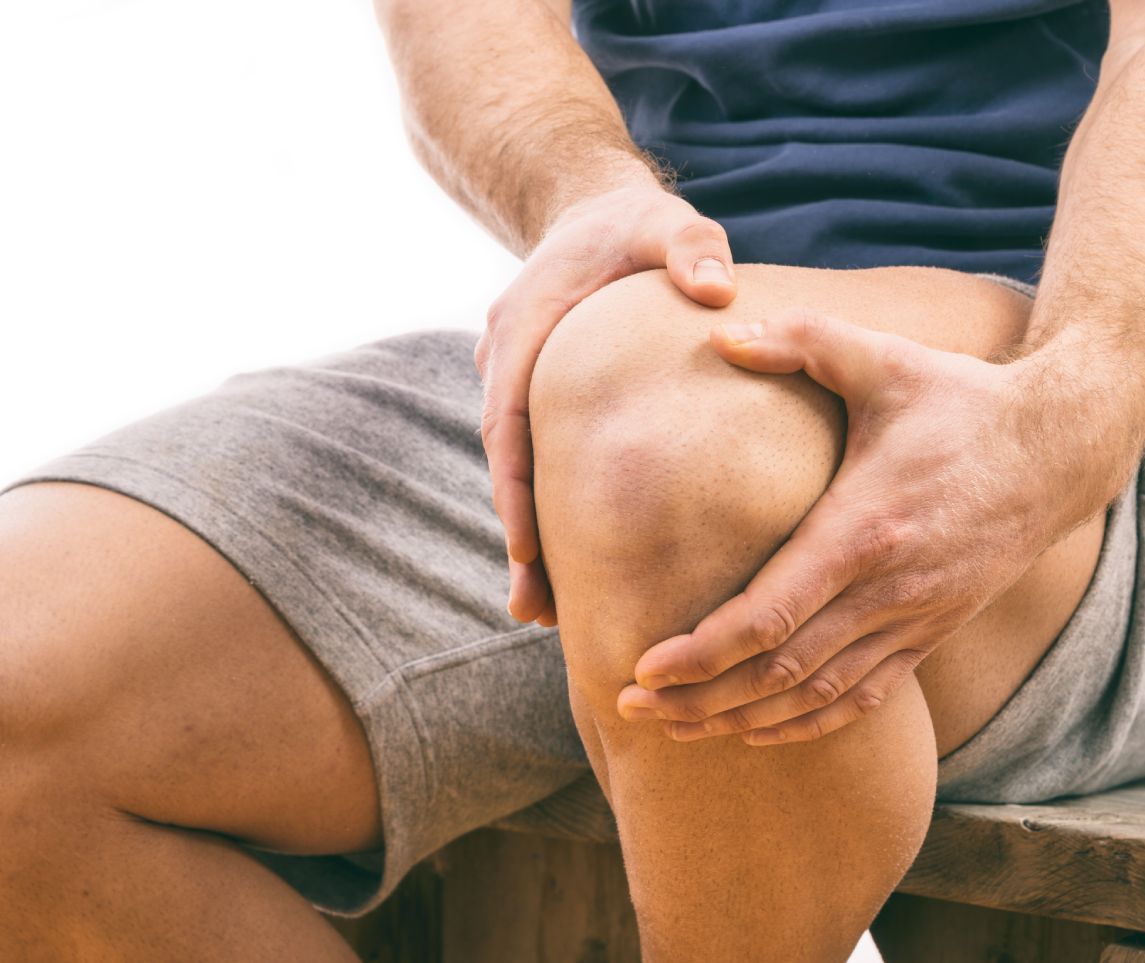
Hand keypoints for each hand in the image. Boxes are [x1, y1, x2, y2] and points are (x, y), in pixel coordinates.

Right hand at [476, 184, 737, 625]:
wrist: (591, 213)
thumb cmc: (633, 226)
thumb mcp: (668, 224)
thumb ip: (690, 247)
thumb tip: (717, 290)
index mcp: (526, 326)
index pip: (509, 417)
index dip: (517, 485)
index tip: (527, 547)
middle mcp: (507, 359)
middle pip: (506, 461)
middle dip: (519, 536)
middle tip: (537, 610)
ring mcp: (515, 379)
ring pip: (516, 468)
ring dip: (528, 534)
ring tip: (547, 610)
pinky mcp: (536, 396)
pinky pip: (535, 457)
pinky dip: (544, 506)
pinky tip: (570, 559)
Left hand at [617, 309, 1067, 744]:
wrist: (1059, 451)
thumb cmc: (961, 402)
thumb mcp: (884, 358)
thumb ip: (801, 338)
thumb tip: (720, 333)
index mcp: (863, 530)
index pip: (770, 616)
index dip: (702, 652)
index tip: (642, 668)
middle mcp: (887, 592)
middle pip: (779, 672)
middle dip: (700, 698)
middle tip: (632, 707)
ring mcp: (912, 622)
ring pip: (815, 698)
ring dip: (741, 720)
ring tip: (676, 729)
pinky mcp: (928, 635)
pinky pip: (860, 700)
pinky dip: (803, 724)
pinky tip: (757, 731)